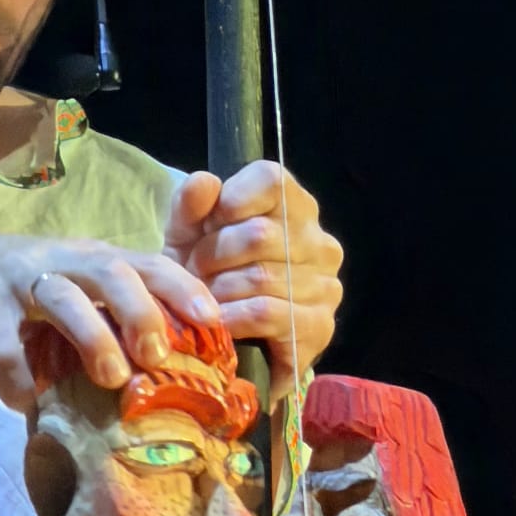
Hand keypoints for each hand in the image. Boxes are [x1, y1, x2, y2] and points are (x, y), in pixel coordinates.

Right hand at [0, 232, 220, 413]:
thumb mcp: (82, 287)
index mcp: (96, 258)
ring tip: (111, 378)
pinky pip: (2, 343)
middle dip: (140, 310)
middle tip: (158, 353)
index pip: (148, 262)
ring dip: (91, 336)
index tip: (211, 320)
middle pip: (110, 271)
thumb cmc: (35, 286)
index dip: (182, 287)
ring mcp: (20, 280)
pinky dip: (17, 376)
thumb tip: (179, 362)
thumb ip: (120, 311)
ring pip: (62, 298)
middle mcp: (63, 261)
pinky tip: (28, 400)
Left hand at [163, 161, 343, 400]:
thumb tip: (205, 181)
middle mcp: (320, 242)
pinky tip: (219, 321)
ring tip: (203, 298)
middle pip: (259, 234)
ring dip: (218, 291)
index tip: (208, 226)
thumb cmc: (207, 273)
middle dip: (212, 256)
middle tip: (194, 273)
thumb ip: (190, 203)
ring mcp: (326, 285)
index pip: (271, 180)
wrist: (220, 334)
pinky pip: (267, 313)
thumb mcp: (189, 234)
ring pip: (260, 277)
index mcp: (294, 206)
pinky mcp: (320, 326)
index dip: (229, 202)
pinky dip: (233, 317)